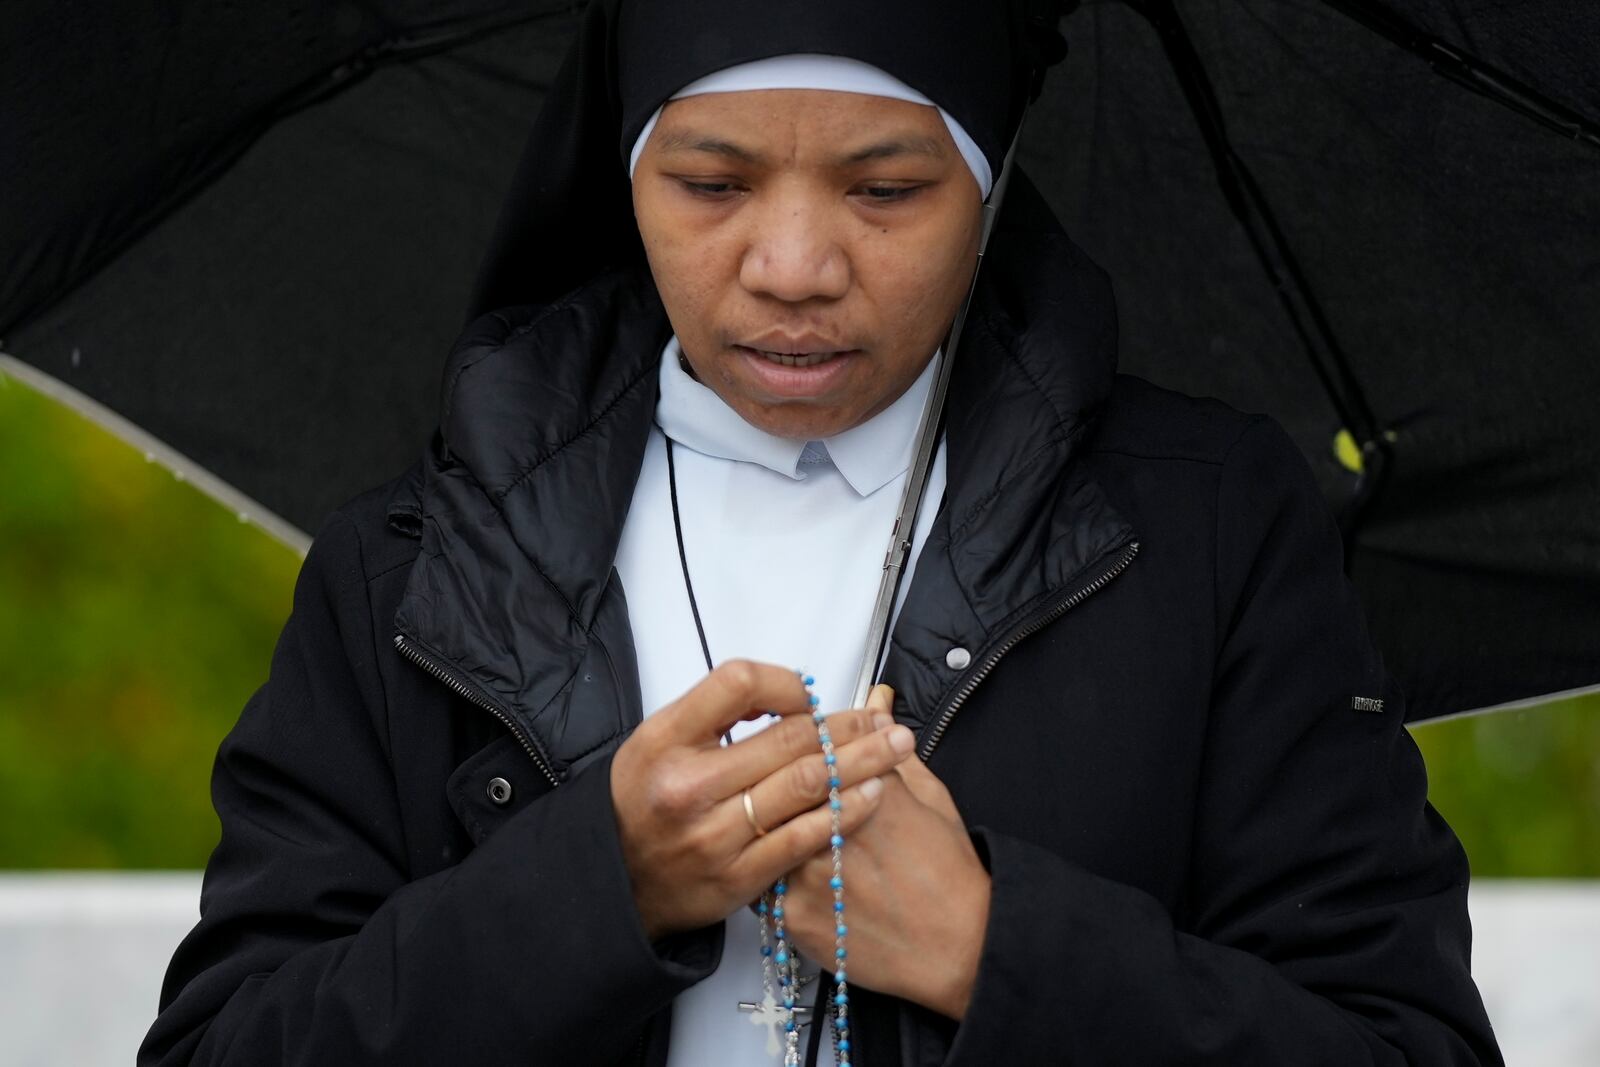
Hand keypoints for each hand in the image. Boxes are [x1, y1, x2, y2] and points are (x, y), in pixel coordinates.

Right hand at [610, 661, 917, 939]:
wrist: (618, 879)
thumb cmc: (646, 801)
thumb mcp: (660, 739)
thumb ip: (716, 713)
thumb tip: (790, 694)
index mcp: (667, 740)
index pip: (738, 685)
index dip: (785, 682)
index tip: (810, 693)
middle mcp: (690, 785)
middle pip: (787, 739)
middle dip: (847, 724)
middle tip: (882, 718)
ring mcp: (716, 834)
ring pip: (804, 786)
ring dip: (861, 762)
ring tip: (895, 747)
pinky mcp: (739, 876)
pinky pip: (805, 837)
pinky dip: (845, 812)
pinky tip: (874, 794)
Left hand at [782, 685, 990, 1019]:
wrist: (956, 949)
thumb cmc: (948, 877)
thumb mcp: (930, 796)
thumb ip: (892, 748)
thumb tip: (878, 705)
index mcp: (868, 788)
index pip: (814, 744)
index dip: (806, 742)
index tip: (809, 747)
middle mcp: (832, 826)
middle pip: (781, 784)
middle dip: (779, 779)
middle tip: (790, 789)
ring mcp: (806, 871)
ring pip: (760, 829)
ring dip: (764, 823)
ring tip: (780, 827)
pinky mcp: (791, 912)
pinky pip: (760, 879)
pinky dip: (767, 870)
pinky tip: (786, 870)